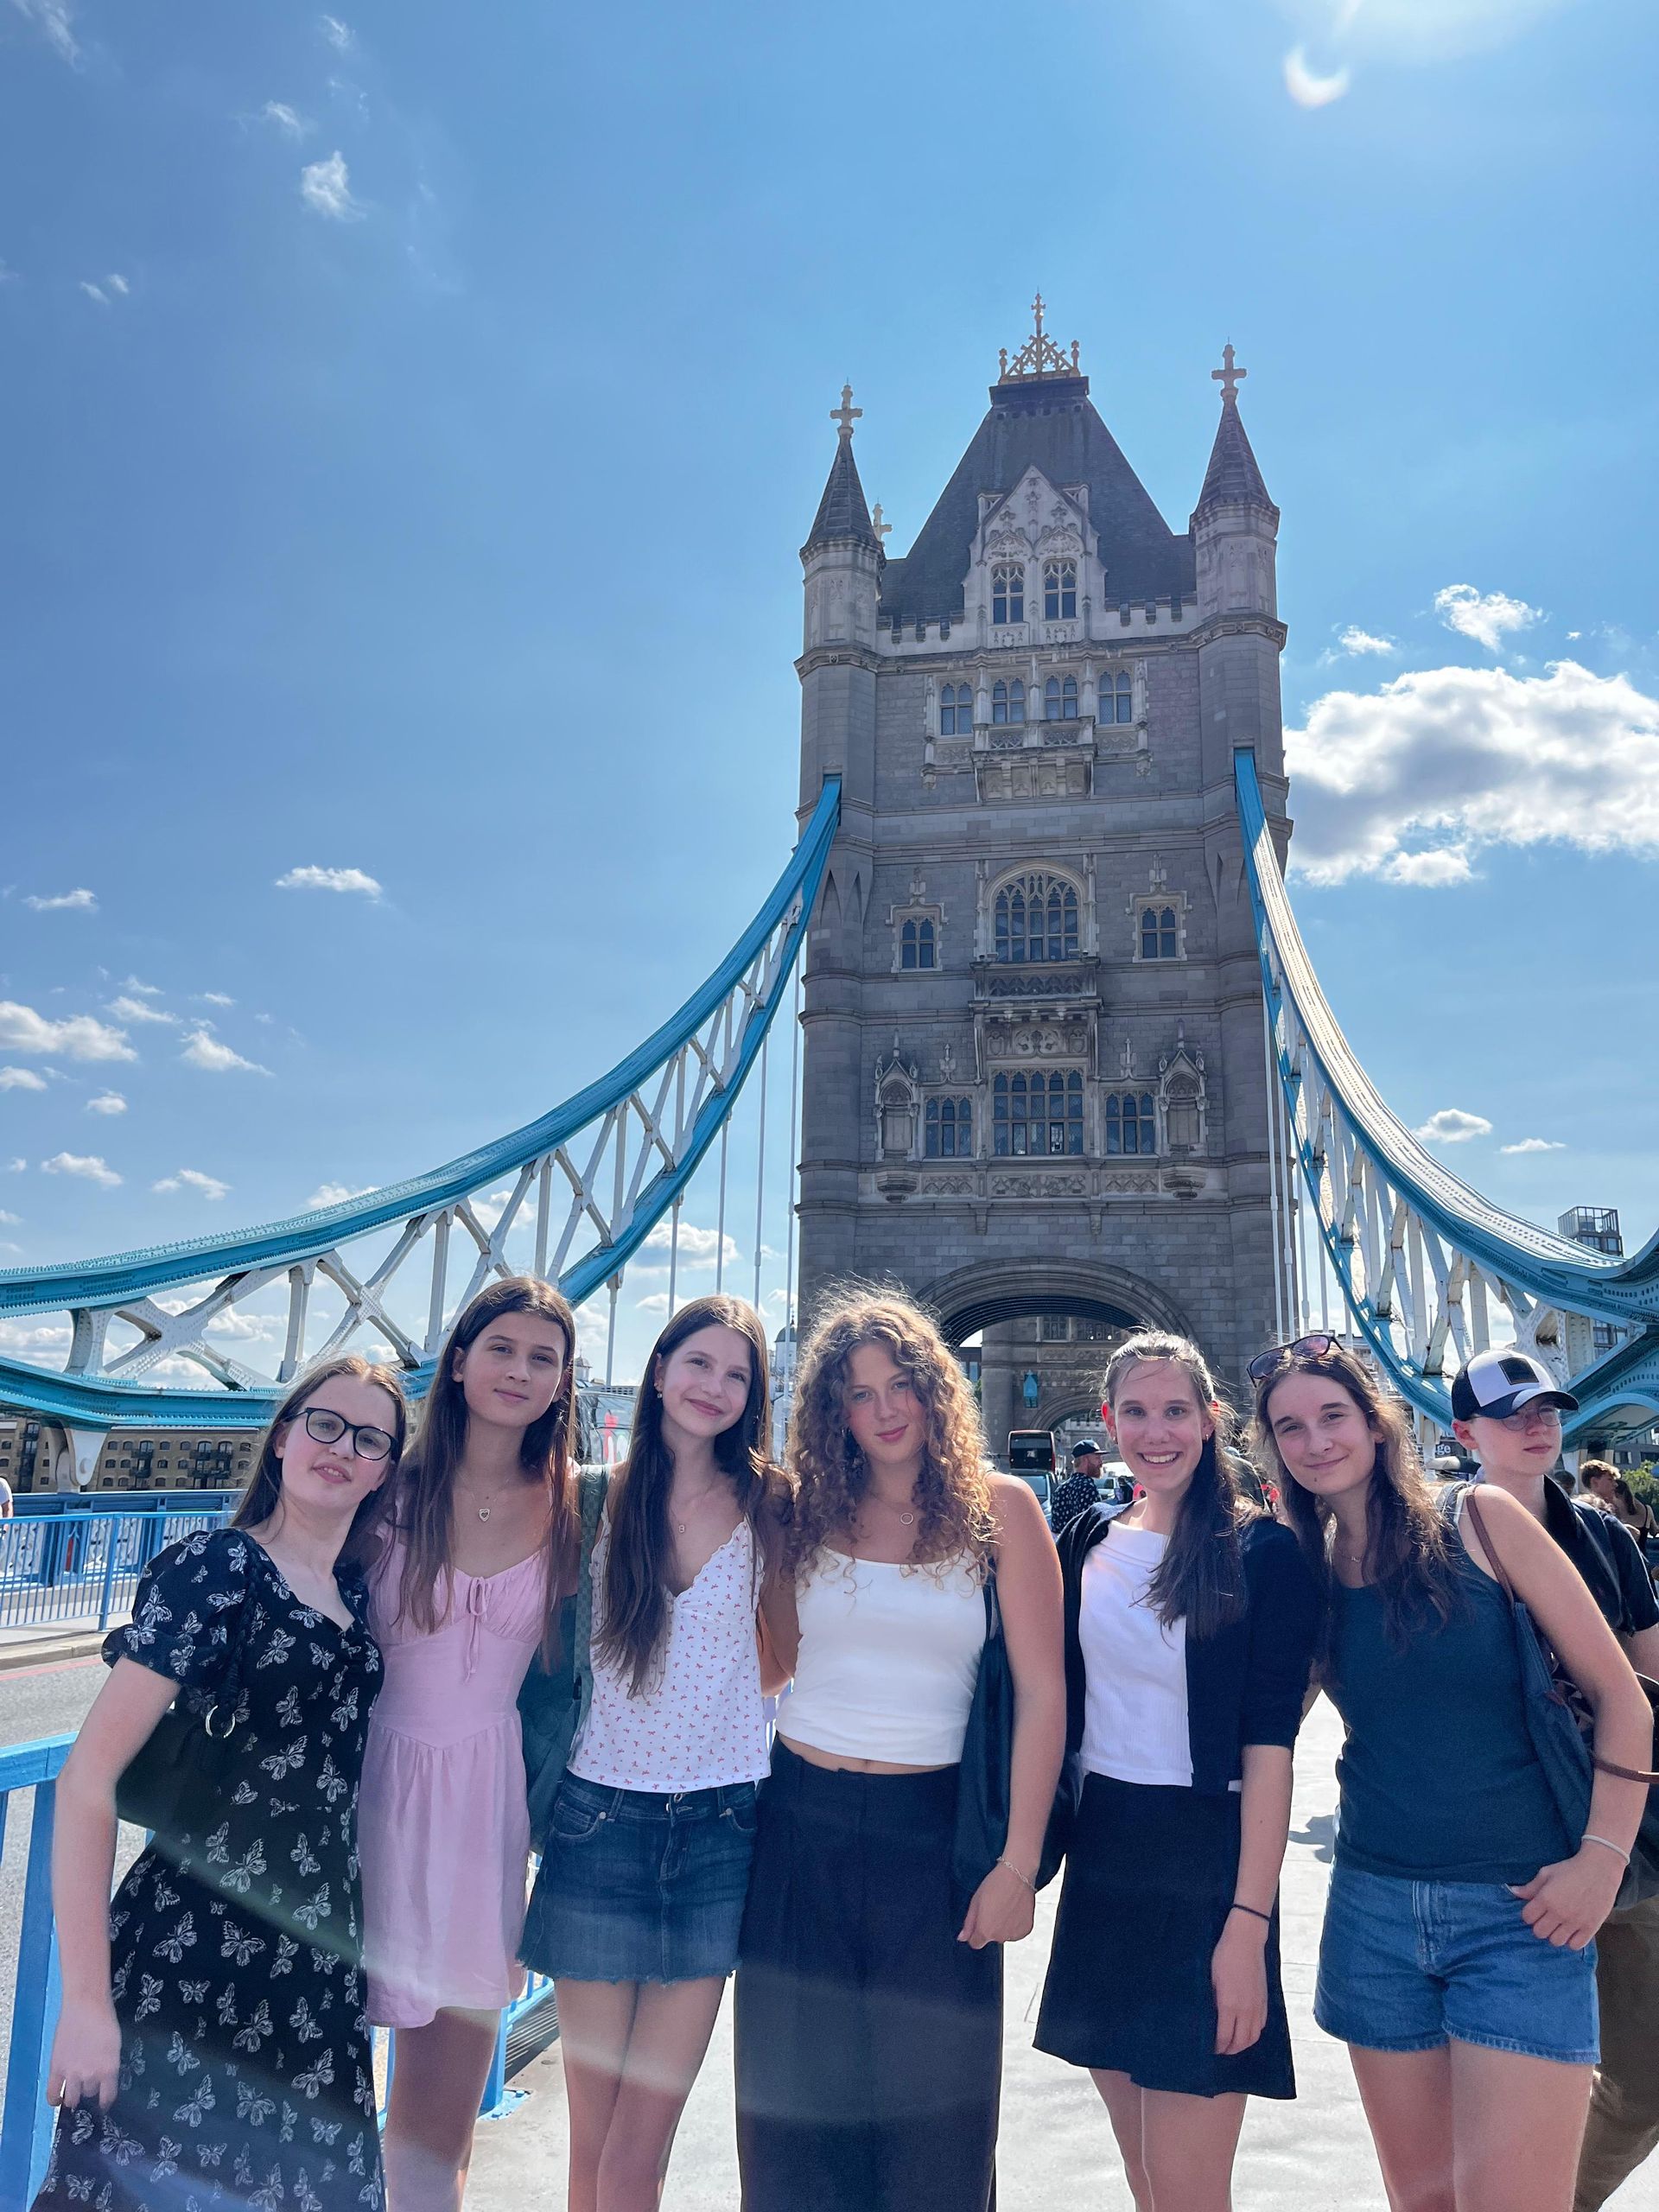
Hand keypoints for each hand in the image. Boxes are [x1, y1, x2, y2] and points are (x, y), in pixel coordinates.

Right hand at [47, 1996, 121, 2110]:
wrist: (86, 2005)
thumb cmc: (105, 2019)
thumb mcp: (115, 2045)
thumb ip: (109, 2064)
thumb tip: (104, 2077)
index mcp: (109, 2069)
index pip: (108, 2096)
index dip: (105, 2102)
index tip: (103, 2105)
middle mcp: (91, 2075)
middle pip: (89, 2094)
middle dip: (89, 2092)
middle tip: (87, 2087)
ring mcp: (72, 2073)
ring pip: (72, 2098)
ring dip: (74, 2097)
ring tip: (74, 2094)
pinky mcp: (56, 2068)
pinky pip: (52, 2094)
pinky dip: (54, 2100)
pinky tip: (58, 2100)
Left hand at [957, 1860, 1036, 1948]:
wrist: (1018, 1874)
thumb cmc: (996, 1884)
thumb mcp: (975, 1901)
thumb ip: (968, 1923)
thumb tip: (962, 1937)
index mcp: (985, 1931)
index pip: (975, 1943)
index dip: (976, 1932)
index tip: (980, 1920)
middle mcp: (1000, 1937)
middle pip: (991, 1938)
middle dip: (991, 1927)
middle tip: (994, 1907)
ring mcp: (1015, 1934)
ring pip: (1004, 1935)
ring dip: (1004, 1926)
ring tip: (1006, 1906)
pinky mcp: (1026, 1930)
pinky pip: (1017, 1932)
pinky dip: (1015, 1924)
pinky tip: (1015, 1910)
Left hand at [1211, 1913, 1268, 2054]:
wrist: (1245, 1941)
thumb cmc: (1224, 1957)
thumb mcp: (1210, 1979)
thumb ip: (1211, 2001)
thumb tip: (1207, 2018)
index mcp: (1229, 2005)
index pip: (1225, 2037)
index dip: (1217, 2047)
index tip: (1210, 2048)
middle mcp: (1246, 2010)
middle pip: (1241, 2042)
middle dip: (1229, 2050)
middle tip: (1220, 2050)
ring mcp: (1257, 2006)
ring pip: (1253, 2037)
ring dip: (1243, 2045)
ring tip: (1232, 2045)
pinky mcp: (1265, 2000)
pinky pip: (1261, 2025)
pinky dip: (1253, 2034)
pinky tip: (1246, 2031)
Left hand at [1511, 1849, 1624, 1948]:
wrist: (1599, 1869)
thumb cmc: (1570, 1869)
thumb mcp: (1547, 1873)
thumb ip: (1530, 1887)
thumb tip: (1513, 1892)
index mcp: (1546, 1898)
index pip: (1527, 1918)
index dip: (1529, 1914)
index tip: (1536, 1910)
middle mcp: (1559, 1913)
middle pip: (1539, 1932)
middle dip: (1540, 1926)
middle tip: (1547, 1918)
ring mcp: (1575, 1922)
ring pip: (1556, 1941)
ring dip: (1555, 1934)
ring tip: (1560, 1925)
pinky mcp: (1590, 1928)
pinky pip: (1575, 1945)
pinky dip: (1571, 1941)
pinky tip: (1572, 1931)